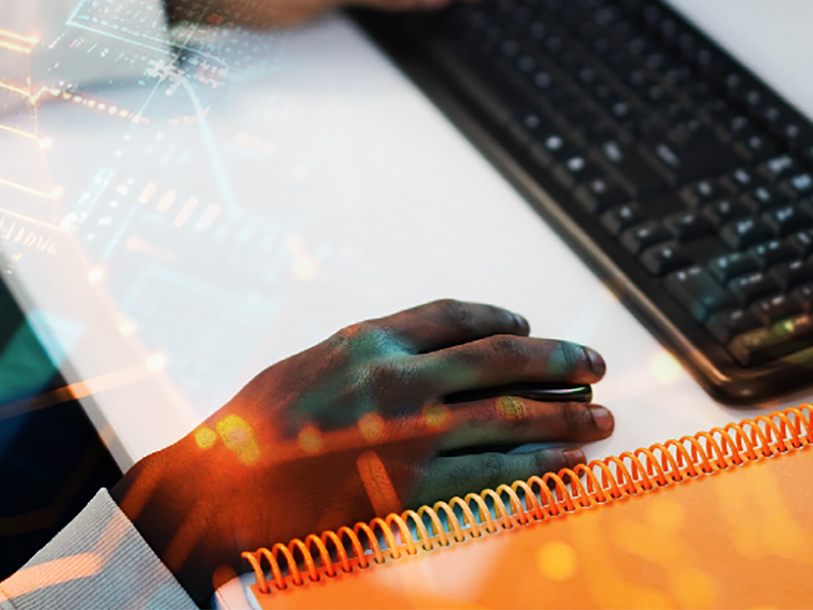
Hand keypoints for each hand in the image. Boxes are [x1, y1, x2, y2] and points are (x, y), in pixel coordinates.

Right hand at [112, 300, 610, 601]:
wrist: (213, 496)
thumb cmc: (246, 439)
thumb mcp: (302, 371)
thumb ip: (361, 362)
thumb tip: (413, 362)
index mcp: (366, 342)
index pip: (454, 316)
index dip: (500, 318)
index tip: (527, 324)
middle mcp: (398, 380)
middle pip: (502, 359)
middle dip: (557, 360)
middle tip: (591, 365)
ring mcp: (412, 436)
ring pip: (513, 416)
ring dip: (565, 417)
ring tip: (599, 419)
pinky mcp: (417, 491)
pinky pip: (496, 477)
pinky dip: (539, 470)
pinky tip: (565, 468)